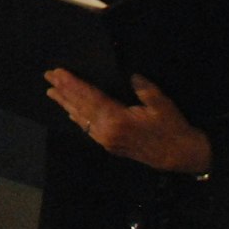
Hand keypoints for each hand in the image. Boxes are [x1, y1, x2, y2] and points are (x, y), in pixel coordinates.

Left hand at [44, 69, 212, 173]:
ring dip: (66, 104)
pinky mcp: (109, 145)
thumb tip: (131, 75)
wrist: (179, 155)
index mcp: (117, 120)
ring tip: (52, 92)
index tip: (58, 73)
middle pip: (80, 107)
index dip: (72, 84)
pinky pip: (88, 129)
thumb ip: (145, 89)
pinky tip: (70, 112)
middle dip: (63, 91)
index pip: (89, 97)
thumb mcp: (162, 105)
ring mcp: (106, 140)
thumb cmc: (171, 128)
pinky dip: (77, 118)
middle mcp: (106, 131)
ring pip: (81, 119)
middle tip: (48, 77)